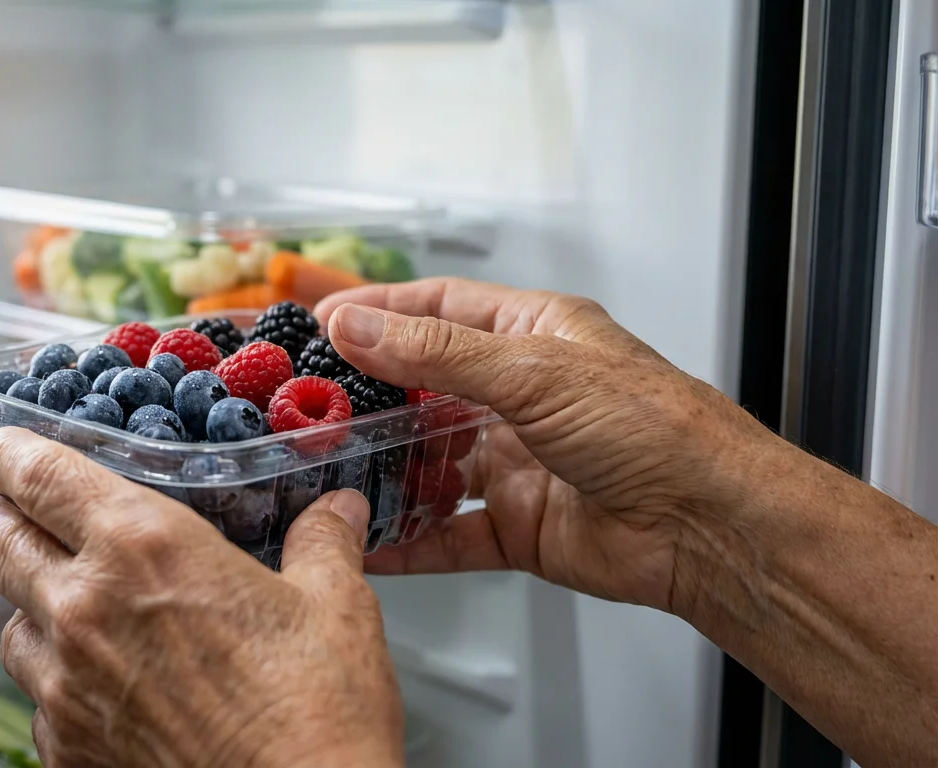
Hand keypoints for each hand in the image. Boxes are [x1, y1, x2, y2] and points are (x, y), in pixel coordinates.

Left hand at [0, 429, 404, 767]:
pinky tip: (91, 682)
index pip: (41, 478)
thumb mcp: (335, 606)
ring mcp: (67, 685)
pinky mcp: (67, 748)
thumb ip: (323, 544)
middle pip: (1, 543)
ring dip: (24, 603)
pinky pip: (36, 701)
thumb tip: (338, 512)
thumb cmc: (315, 716)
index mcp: (143, 548)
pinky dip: (53, 682)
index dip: (10, 454)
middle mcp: (86, 608)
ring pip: (11, 626)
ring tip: (53, 599)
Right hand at [314, 278, 778, 614]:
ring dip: (382, 469)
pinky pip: (447, 534)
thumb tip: (357, 326)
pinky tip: (368, 544)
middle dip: (367, 396)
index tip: (319, 324)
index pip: (437, 308)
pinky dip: (407, 541)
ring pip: (428, 464)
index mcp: (532, 336)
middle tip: (307, 404)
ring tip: (325, 471)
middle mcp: (520, 395)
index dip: (377, 312)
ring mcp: (516, 462)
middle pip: (423, 388)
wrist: (711, 526)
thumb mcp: (533, 372)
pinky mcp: (517, 524)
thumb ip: (436, 352)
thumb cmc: (654, 429)